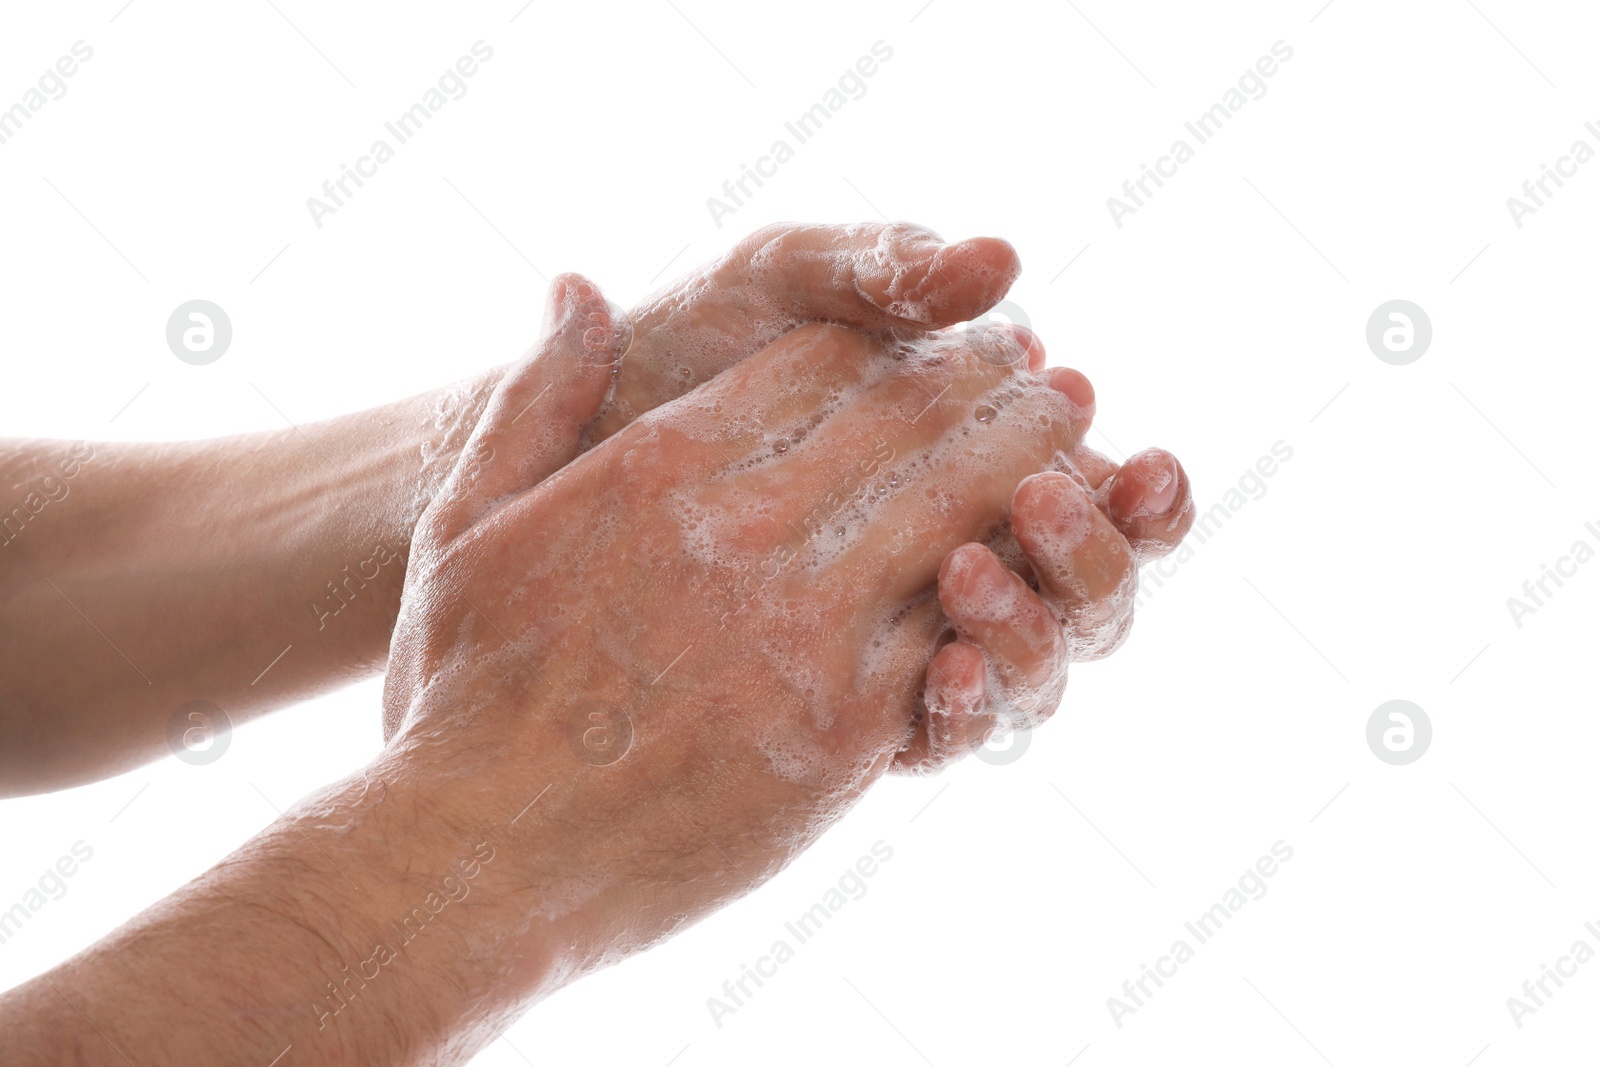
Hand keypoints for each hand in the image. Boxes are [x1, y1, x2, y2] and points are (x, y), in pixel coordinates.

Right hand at [383, 284, 1121, 995]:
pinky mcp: (845, 730)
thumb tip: (577, 286)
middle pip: (906, 422)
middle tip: (1038, 363)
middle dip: (984, 381)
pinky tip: (1040, 557)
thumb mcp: (462, 524)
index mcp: (660, 469)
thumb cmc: (460, 695)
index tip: (934, 333)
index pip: (817, 365)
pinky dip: (1009, 586)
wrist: (477, 861)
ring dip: (1024, 461)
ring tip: (1072, 435)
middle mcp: (745, 533)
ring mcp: (805, 632)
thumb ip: (535, 397)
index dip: (894, 341)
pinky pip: (956, 635)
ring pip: (954, 510)